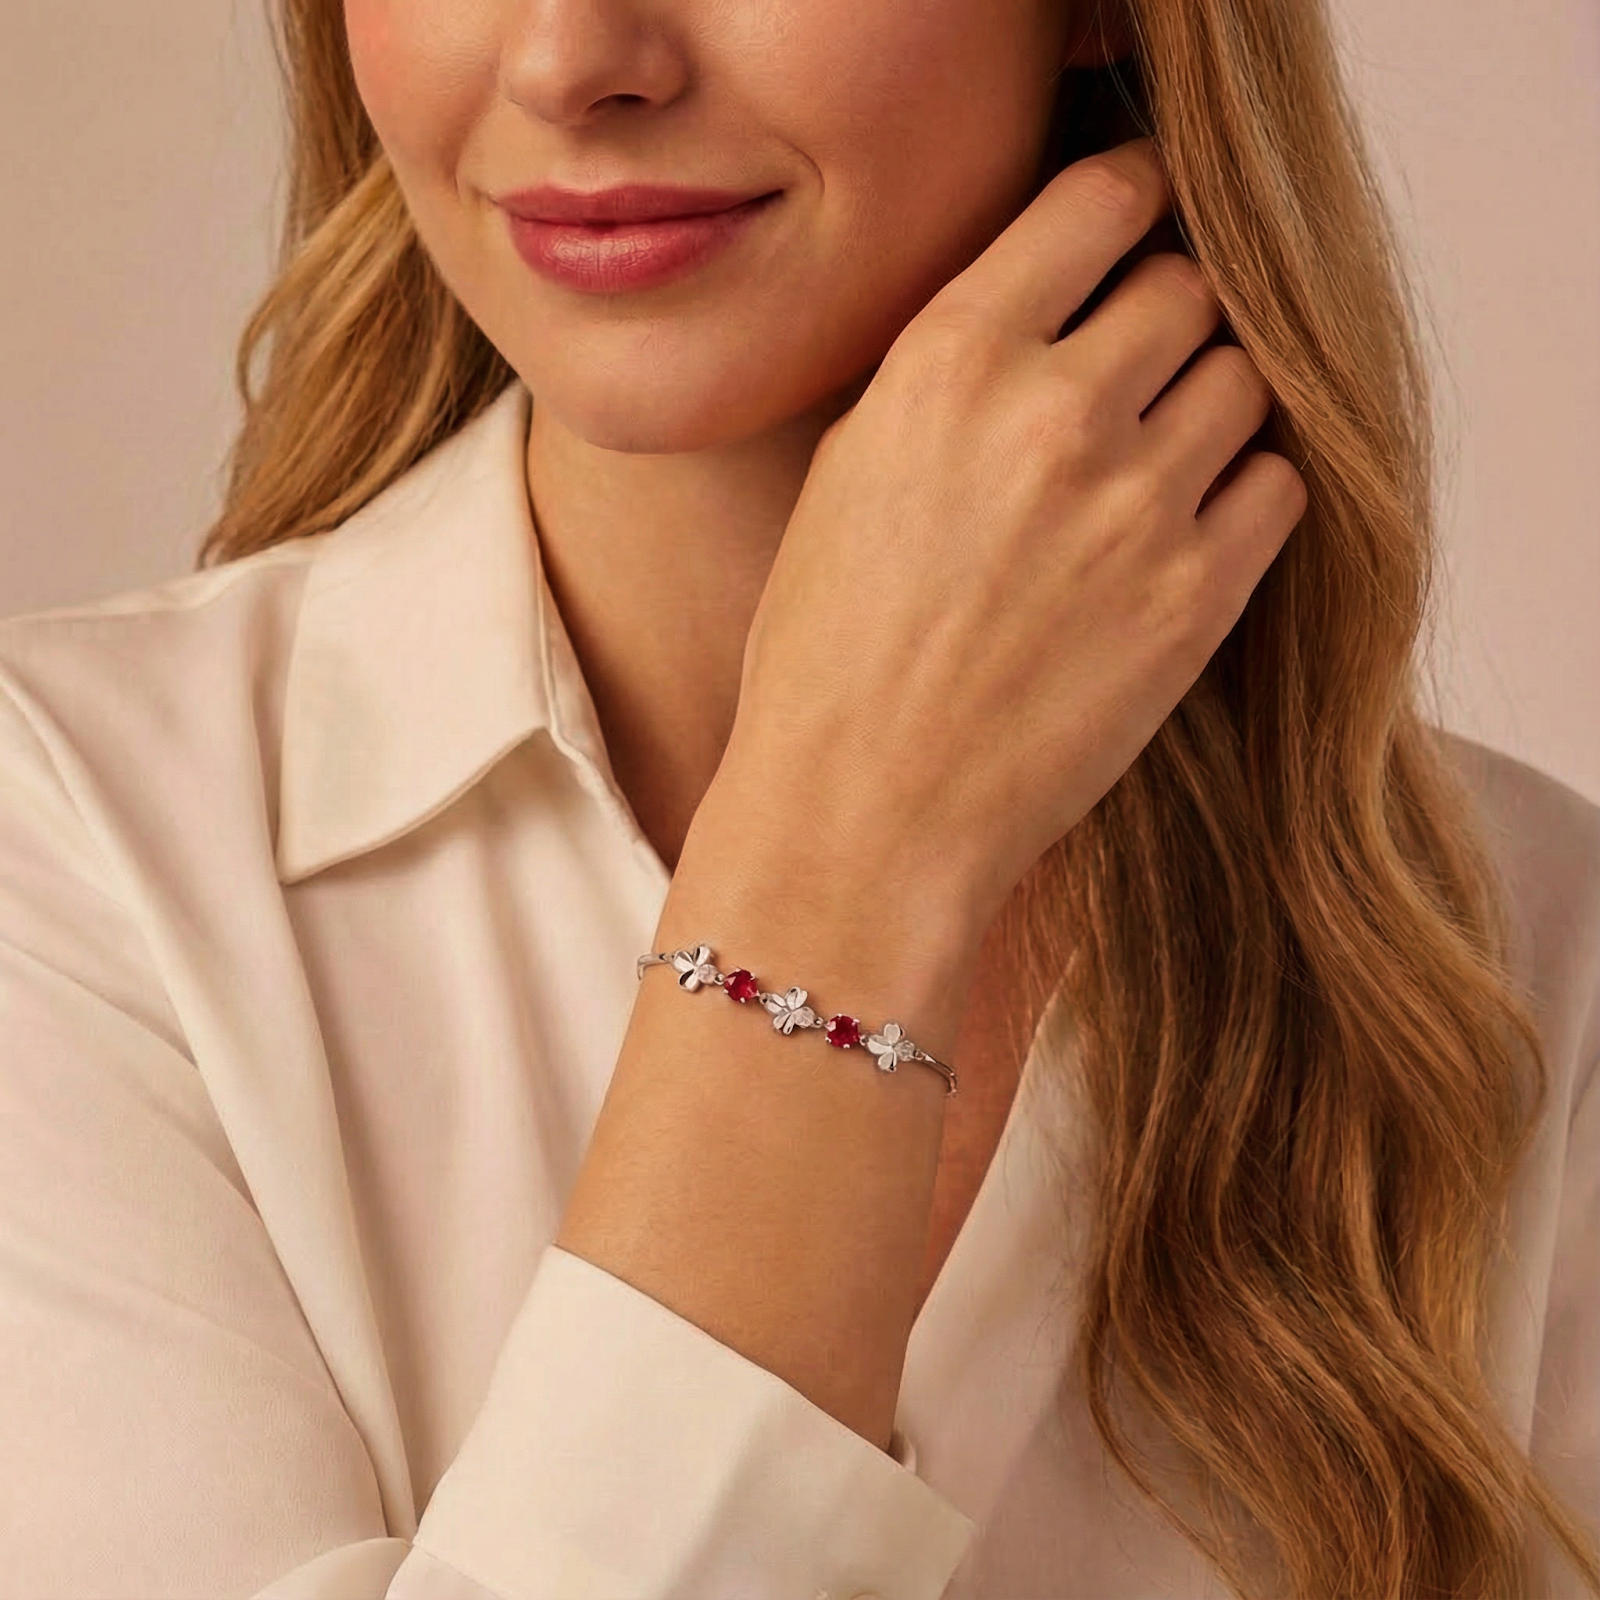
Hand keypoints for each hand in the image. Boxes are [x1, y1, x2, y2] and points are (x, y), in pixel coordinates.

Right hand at [719, 136, 1307, 936]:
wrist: (862, 814)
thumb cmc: (827, 656)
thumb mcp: (850, 475)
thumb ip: (951, 374)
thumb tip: (1039, 312)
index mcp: (949, 363)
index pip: (1101, 200)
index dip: (1129, 202)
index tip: (1133, 228)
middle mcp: (1053, 412)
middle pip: (1189, 288)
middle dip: (1166, 319)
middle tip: (1134, 374)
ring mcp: (1138, 506)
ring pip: (1245, 381)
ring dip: (1209, 406)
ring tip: (1155, 465)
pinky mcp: (1197, 599)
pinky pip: (1278, 484)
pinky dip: (1245, 491)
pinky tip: (1184, 531)